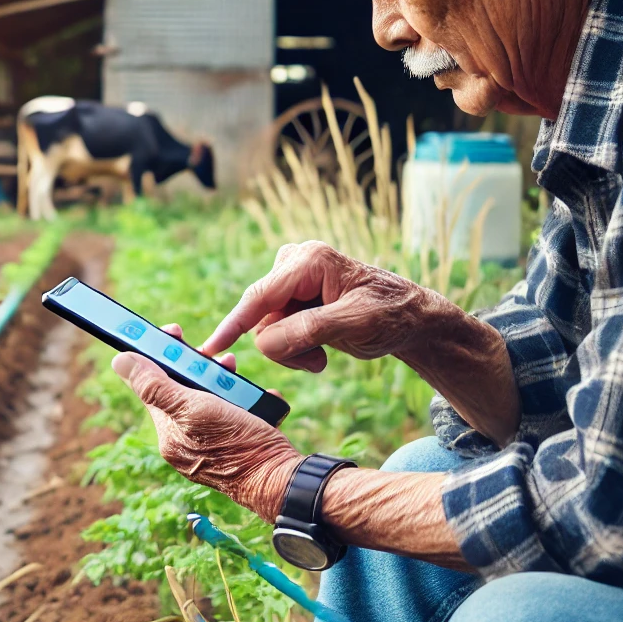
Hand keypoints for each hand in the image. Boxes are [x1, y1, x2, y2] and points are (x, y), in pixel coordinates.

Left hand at [111, 323, 303, 522]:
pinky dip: (244, 398)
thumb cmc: (238, 445)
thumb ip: (155, 386)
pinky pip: (234, 411)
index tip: (174, 332)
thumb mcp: (193, 409)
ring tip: (235, 368)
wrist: (283, 481)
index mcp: (169, 434)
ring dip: (223, 378)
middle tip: (215, 355)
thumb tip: (119, 360)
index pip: (153, 385)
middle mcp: (186, 441)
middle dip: (198, 366)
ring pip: (210, 398)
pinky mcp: (237, 443)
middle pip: (183, 390)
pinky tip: (255, 394)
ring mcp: (212, 444)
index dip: (160, 355)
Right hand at [202, 240, 427, 372]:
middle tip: (317, 360)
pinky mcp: (295, 299)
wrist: (412, 320)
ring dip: (291, 349)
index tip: (210, 348)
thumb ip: (307, 331)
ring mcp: (293, 283)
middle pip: (262, 316)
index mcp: (309, 261)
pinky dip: (294, 347)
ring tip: (322, 355)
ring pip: (267, 328)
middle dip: (285, 344)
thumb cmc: (391, 315)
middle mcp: (296, 265)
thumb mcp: (353, 324)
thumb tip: (264, 342)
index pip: (260, 296)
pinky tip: (319, 350)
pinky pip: (276, 330)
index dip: (234, 325)